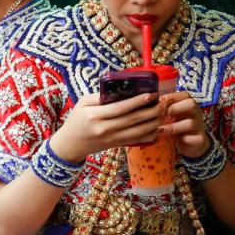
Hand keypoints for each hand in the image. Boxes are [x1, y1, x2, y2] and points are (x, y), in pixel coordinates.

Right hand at [49, 92, 163, 161]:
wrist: (70, 145)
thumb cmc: (75, 121)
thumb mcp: (82, 104)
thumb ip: (100, 96)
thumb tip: (121, 89)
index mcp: (95, 116)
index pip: (120, 108)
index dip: (137, 101)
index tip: (151, 94)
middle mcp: (105, 129)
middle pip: (133, 120)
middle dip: (151, 110)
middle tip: (164, 101)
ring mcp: (112, 139)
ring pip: (138, 131)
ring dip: (154, 122)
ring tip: (164, 112)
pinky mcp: (117, 145)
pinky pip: (137, 140)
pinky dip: (150, 135)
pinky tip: (159, 128)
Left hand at [158, 91, 210, 157]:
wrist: (190, 143)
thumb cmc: (176, 126)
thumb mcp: (171, 115)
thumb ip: (163, 108)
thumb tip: (147, 101)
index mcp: (189, 104)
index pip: (185, 94)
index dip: (171, 97)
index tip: (159, 102)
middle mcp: (196, 113)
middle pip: (191, 103)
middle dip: (174, 108)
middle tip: (161, 115)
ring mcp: (199, 126)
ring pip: (191, 122)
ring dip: (174, 126)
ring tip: (161, 130)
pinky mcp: (199, 139)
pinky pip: (194, 138)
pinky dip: (181, 139)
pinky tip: (171, 141)